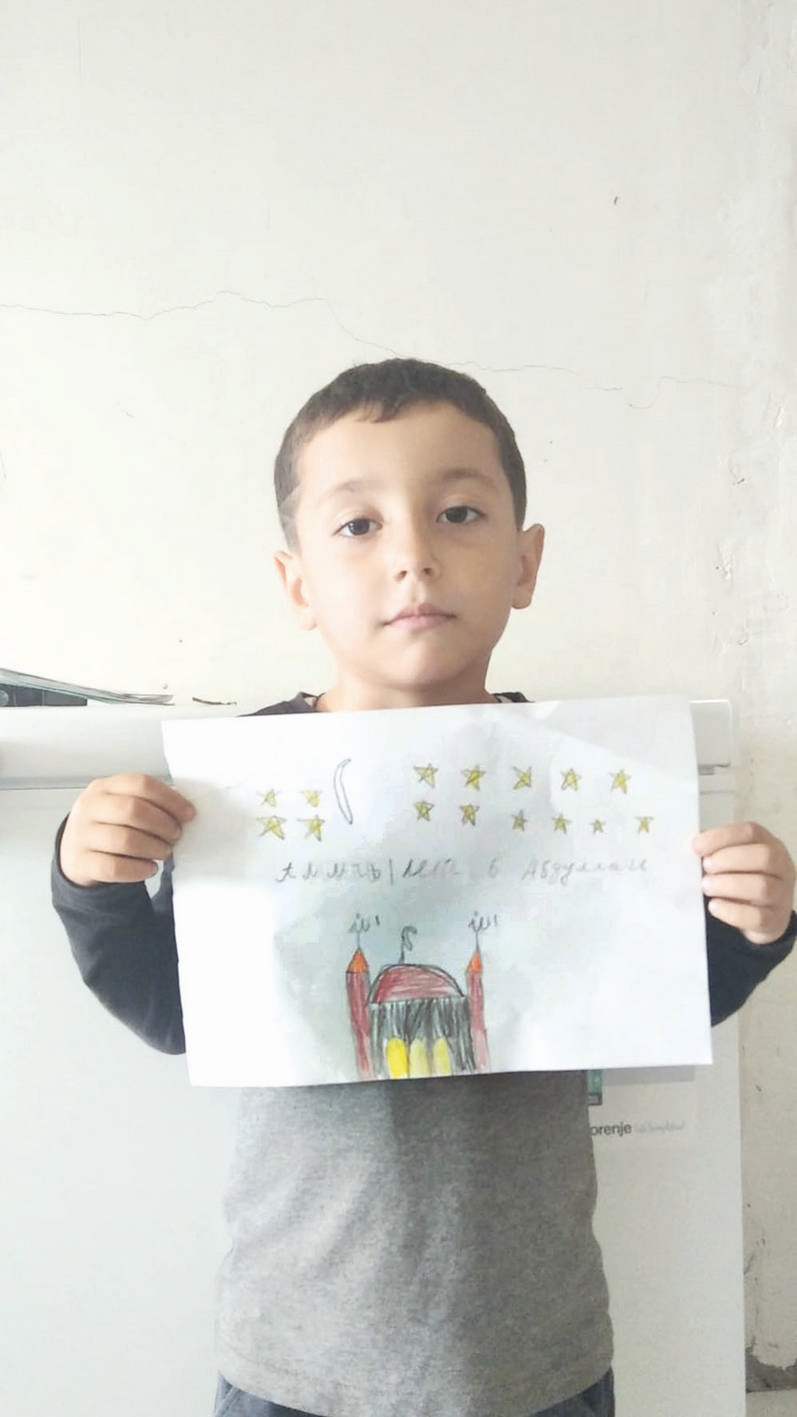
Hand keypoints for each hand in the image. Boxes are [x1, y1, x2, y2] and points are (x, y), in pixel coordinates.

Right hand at [59, 774, 195, 886]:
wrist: (74, 854)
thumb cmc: (108, 826)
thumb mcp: (120, 805)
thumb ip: (147, 803)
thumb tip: (183, 810)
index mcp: (103, 787)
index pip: (141, 784)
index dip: (170, 799)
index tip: (189, 814)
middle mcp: (89, 807)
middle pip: (133, 810)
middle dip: (163, 824)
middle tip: (176, 835)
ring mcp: (82, 835)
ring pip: (125, 840)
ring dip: (154, 848)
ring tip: (164, 852)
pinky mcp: (81, 862)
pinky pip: (114, 868)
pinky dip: (138, 870)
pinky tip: (150, 868)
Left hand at [692, 821, 795, 944]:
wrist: (760, 916)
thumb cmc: (741, 879)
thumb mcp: (733, 860)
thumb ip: (716, 850)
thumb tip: (692, 846)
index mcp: (770, 845)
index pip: (750, 832)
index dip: (721, 837)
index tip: (696, 846)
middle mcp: (782, 868)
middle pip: (763, 856)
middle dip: (728, 860)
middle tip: (706, 868)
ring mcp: (782, 895)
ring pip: (762, 887)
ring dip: (727, 885)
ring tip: (707, 886)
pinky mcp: (775, 921)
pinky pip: (757, 917)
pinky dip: (731, 911)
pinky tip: (714, 906)